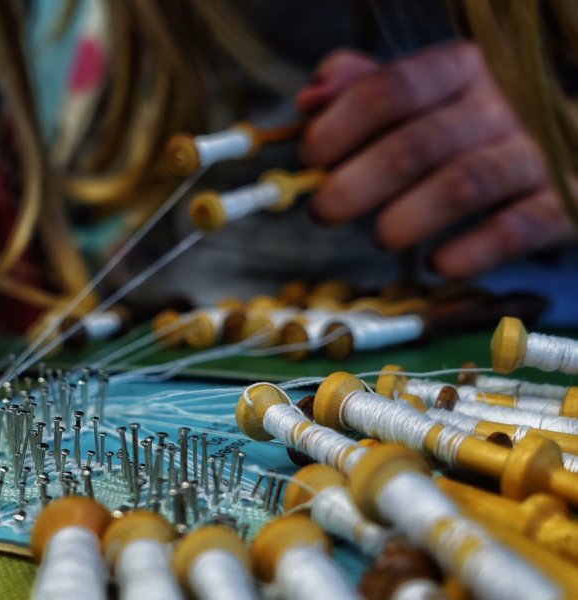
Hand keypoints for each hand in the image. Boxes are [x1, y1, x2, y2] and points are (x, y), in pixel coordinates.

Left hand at [297, 41, 575, 276]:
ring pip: (462, 186)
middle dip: (356, 184)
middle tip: (324, 211)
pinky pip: (515, 229)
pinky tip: (438, 264)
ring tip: (380, 238)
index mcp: (456, 71)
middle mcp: (496, 107)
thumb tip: (310, 101)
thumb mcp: (413, 97)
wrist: (554, 151)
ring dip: (408, 218)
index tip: (309, 158)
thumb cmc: (458, 128)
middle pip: (415, 145)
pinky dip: (471, 252)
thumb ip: (357, 89)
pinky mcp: (557, 203)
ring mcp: (529, 156)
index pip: (389, 90)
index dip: (338, 127)